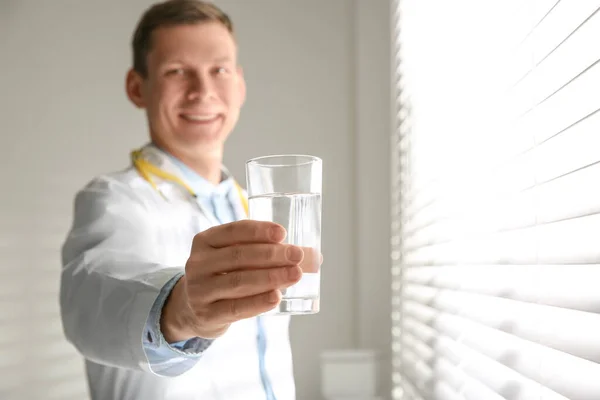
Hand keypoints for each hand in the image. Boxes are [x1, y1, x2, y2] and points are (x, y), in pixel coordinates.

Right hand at [160, 220, 320, 341]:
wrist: (194, 310)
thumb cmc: (225, 276)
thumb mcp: (238, 259)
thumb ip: (269, 253)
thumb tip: (315, 257)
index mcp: (205, 241)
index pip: (233, 231)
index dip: (258, 231)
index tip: (283, 233)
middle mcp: (198, 263)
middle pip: (239, 256)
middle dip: (272, 255)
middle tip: (298, 256)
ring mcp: (200, 290)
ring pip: (239, 281)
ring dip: (271, 277)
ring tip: (295, 275)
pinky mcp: (207, 314)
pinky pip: (236, 308)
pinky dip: (259, 302)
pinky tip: (277, 297)